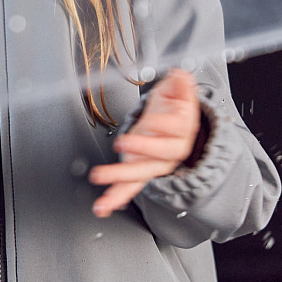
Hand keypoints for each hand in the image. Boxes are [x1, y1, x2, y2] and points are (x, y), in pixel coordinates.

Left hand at [89, 68, 199, 217]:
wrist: (175, 127)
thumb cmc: (173, 109)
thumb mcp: (177, 91)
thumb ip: (179, 84)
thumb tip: (180, 75)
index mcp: (181, 128)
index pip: (175, 128)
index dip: (165, 125)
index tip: (153, 120)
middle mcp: (170, 150)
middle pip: (159, 154)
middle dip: (141, 149)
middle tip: (122, 144)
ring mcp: (155, 163)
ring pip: (141, 173)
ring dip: (120, 178)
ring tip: (99, 177)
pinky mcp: (141, 170)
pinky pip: (130, 187)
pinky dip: (116, 197)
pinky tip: (103, 206)